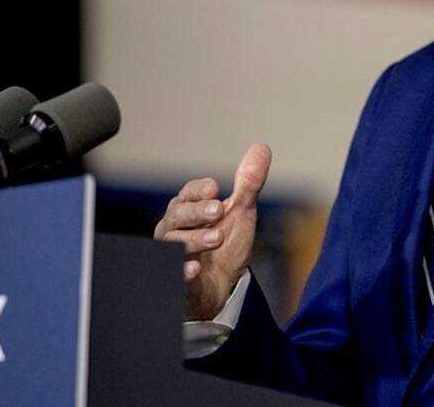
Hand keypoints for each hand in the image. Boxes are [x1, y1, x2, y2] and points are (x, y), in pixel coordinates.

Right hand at [153, 143, 272, 319]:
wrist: (222, 285)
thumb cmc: (225, 244)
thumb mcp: (240, 212)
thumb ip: (248, 184)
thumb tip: (262, 148)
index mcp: (188, 209)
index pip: (187, 193)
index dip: (198, 190)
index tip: (215, 187)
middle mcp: (174, 229)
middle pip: (177, 215)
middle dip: (196, 212)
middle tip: (219, 210)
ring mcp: (171, 255)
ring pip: (173, 243)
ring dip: (194, 239)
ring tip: (217, 237)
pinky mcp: (175, 280)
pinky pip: (172, 275)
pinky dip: (182, 272)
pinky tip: (195, 270)